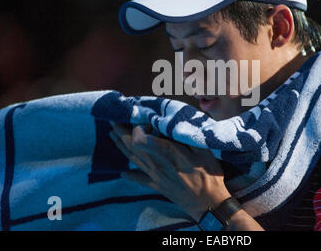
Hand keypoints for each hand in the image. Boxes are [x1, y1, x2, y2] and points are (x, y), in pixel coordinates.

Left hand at [109, 122, 231, 221]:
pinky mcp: (157, 185)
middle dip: (121, 131)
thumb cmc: (208, 175)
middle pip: (132, 146)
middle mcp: (156, 164)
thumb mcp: (202, 150)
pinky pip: (139, 179)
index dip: (137, 127)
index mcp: (167, 153)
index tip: (144, 119)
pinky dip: (130, 175)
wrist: (208, 203)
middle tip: (112, 118)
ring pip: (133, 159)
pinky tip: (122, 173)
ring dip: (120, 146)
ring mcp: (155, 175)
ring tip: (112, 135)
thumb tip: (170, 121)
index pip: (140, 139)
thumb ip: (184, 135)